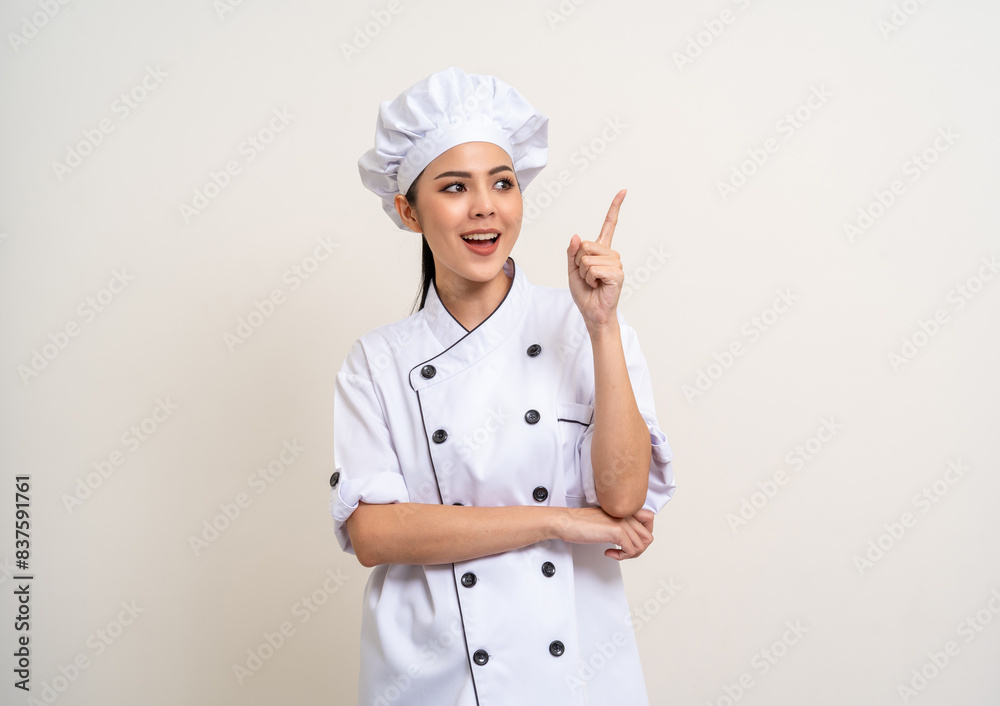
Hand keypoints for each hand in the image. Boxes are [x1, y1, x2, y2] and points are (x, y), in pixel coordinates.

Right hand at [555, 506, 654, 560]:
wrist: (566, 522)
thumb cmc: (580, 522)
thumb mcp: (605, 521)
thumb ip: (619, 525)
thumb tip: (628, 539)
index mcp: (623, 509)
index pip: (649, 520)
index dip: (642, 535)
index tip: (629, 541)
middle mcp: (625, 513)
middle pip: (648, 536)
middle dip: (638, 549)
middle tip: (624, 551)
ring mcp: (622, 522)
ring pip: (641, 545)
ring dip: (629, 555)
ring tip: (616, 553)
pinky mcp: (617, 531)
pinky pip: (631, 551)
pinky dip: (621, 557)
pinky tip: (608, 552)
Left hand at [567, 189, 626, 329]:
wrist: (592, 312)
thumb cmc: (585, 293)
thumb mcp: (572, 270)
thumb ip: (572, 253)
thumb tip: (576, 236)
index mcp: (602, 251)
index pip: (609, 225)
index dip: (615, 208)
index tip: (623, 191)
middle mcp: (611, 254)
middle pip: (586, 245)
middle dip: (579, 263)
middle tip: (586, 277)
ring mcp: (616, 263)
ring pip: (587, 259)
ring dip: (584, 273)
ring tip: (592, 282)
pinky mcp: (617, 274)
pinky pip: (593, 269)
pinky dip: (590, 279)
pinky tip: (597, 286)